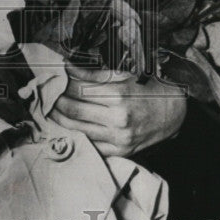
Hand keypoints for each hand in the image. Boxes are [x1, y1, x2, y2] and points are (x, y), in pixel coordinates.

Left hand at [53, 68, 186, 156]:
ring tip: (49, 108)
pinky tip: (65, 126)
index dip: (62, 83)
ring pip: (76, 128)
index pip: (78, 89)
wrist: (175, 114)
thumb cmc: (148, 90)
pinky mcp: (119, 152)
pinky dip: (74, 135)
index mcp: (119, 95)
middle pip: (73, 109)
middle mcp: (118, 118)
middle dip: (54, 101)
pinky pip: (89, 145)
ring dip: (58, 118)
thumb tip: (68, 67)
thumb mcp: (125, 76)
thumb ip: (94, 74)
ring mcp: (118, 138)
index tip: (53, 78)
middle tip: (45, 94)